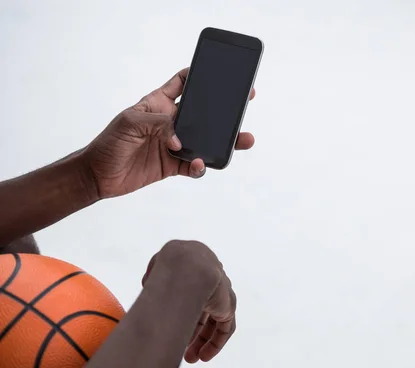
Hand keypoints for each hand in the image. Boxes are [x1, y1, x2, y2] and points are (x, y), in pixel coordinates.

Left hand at [83, 68, 255, 198]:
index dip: (199, 75)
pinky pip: (194, 166)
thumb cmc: (109, 143)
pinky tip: (200, 165)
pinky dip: (201, 167)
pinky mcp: (173, 165)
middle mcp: (170, 122)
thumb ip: (157, 124)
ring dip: (223, 141)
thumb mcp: (129, 123)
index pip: (182, 83)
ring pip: (205, 141)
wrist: (98, 175)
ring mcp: (173, 144)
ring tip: (241, 140)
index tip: (218, 72)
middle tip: (244, 103)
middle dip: (223, 109)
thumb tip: (180, 139)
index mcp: (158, 104)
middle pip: (203, 113)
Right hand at [142, 240, 236, 362]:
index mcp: (195, 272)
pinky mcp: (228, 305)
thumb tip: (148, 282)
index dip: (181, 315)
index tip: (170, 330)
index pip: (190, 298)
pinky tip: (204, 356)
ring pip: (214, 322)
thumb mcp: (155, 270)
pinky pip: (226, 327)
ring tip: (190, 359)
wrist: (186, 265)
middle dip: (192, 333)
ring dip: (202, 341)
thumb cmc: (166, 266)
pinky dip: (216, 342)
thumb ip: (153, 277)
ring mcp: (221, 292)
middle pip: (203, 312)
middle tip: (182, 351)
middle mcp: (210, 282)